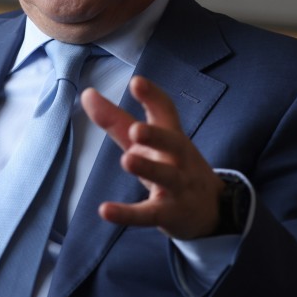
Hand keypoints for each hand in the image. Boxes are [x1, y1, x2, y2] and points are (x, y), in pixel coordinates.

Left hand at [81, 76, 223, 239]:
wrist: (210, 209)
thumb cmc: (171, 165)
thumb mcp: (146, 143)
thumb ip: (116, 120)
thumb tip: (86, 93)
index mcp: (171, 135)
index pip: (166, 112)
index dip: (153, 97)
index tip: (137, 82)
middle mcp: (178, 157)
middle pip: (172, 142)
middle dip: (156, 135)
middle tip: (136, 129)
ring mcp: (177, 185)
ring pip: (166, 176)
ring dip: (148, 167)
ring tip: (127, 160)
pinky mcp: (169, 213)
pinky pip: (149, 214)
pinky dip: (128, 214)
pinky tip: (105, 211)